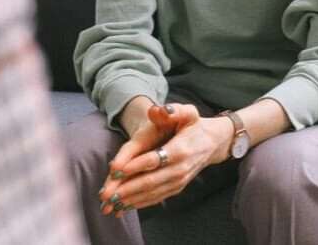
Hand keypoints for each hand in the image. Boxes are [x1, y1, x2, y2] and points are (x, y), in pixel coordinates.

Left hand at [99, 104, 232, 215]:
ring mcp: (178, 181)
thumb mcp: (188, 112)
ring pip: (151, 193)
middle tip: (105, 195)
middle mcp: (180, 169)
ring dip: (129, 200)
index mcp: (181, 149)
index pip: (154, 160)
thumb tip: (158, 110)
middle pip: (150, 181)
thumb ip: (174, 110)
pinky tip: (123, 206)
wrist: (212, 143)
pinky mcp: (176, 188)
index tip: (115, 171)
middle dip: (126, 189)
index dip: (134, 166)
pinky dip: (138, 203)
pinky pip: (156, 198)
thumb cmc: (194, 125)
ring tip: (109, 204)